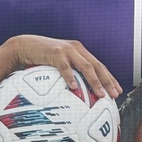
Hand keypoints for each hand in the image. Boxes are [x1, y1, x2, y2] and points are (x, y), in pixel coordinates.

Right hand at [5, 35, 122, 99]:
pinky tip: (74, 87)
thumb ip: (69, 75)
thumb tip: (76, 94)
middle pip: (97, 66)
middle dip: (108, 81)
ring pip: (86, 67)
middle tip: (115, 95)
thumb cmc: (40, 60)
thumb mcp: (58, 66)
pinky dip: (70, 77)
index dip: (110, 78)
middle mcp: (77, 49)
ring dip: (95, 81)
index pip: (99, 66)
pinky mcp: (55, 53)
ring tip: (100, 94)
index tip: (118, 91)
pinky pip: (65, 67)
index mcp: (80, 52)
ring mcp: (67, 50)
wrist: (24, 46)